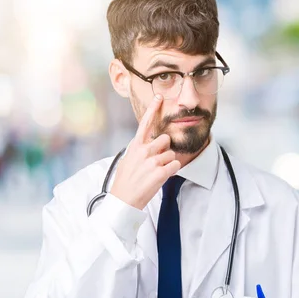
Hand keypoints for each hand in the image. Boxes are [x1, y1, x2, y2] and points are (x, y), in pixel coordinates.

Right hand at [110, 95, 180, 209]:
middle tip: (156, 162)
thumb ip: (138, 149)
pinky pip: (176, 165)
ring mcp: (152, 161)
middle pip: (165, 139)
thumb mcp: (127, 160)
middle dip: (165, 149)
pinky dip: (172, 171)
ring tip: (155, 172)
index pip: (145, 123)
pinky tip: (162, 177)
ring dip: (168, 163)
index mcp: (135, 146)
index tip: (159, 97)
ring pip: (171, 154)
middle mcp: (143, 151)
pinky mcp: (160, 173)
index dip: (153, 109)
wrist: (123, 201)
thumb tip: (147, 143)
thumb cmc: (125, 181)